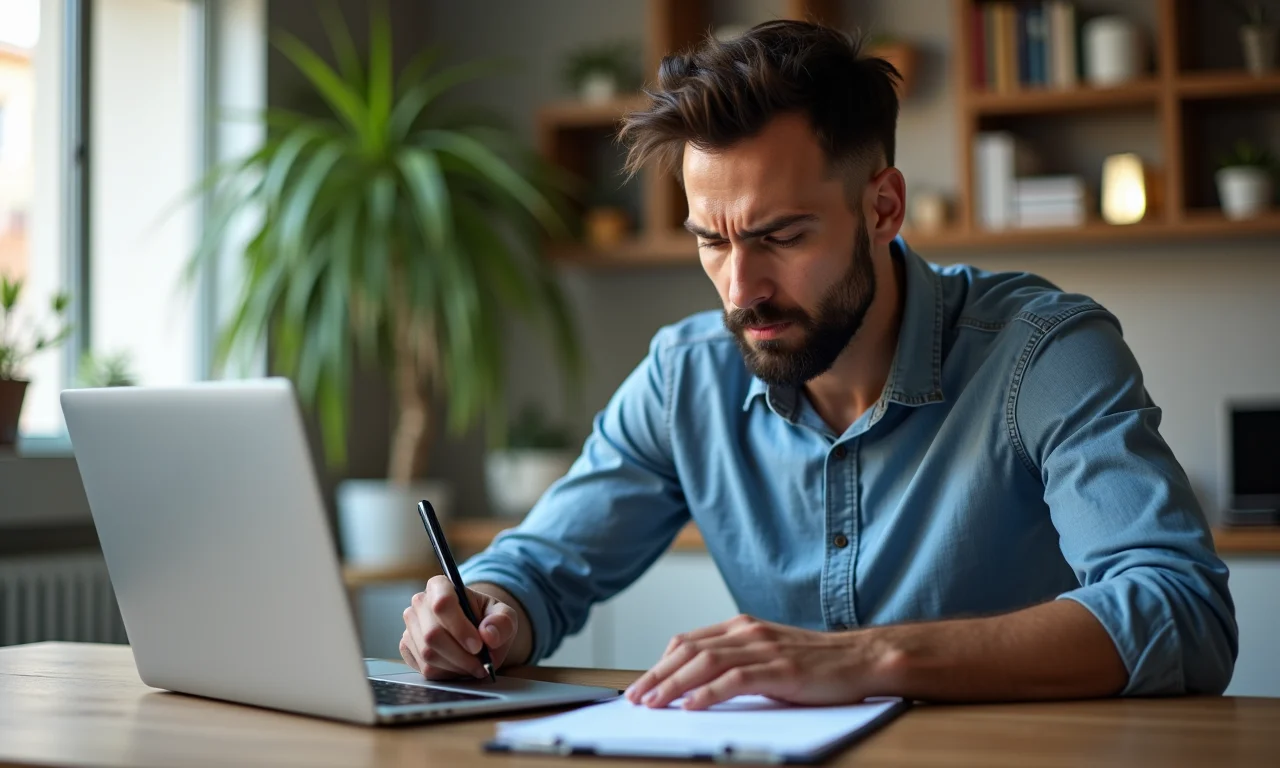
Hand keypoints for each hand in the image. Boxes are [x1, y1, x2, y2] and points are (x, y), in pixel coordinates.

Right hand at [399, 575, 518, 679]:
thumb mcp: (505, 616)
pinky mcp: (407, 647)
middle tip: (481, 663)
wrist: (476, 633)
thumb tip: (489, 635)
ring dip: (455, 666)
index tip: (478, 645)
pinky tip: (459, 667)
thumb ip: (502, 622)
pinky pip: (424, 668)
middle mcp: (420, 603)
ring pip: (427, 654)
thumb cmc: (488, 620)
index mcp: (441, 586)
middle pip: (432, 634)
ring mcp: (411, 626)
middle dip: (460, 655)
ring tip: (474, 666)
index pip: (442, 603)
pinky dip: (446, 673)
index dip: (460, 628)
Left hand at [624, 614, 895, 709]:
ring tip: (654, 703)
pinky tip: (691, 707)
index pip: (688, 641)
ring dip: (674, 684)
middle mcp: (748, 632)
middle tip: (636, 697)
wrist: (862, 658)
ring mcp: (763, 649)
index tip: (643, 683)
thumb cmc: (817, 662)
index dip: (661, 663)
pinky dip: (707, 693)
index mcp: (742, 626)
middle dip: (657, 675)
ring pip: (705, 663)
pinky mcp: (779, 669)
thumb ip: (738, 660)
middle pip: (688, 650)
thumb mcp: (769, 653)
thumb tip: (699, 683)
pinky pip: (734, 680)